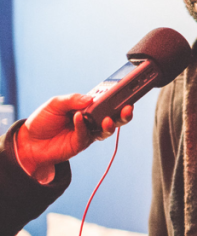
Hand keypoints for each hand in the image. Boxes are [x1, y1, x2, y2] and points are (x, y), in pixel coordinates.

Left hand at [15, 94, 132, 182]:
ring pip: (107, 129)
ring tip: (108, 119)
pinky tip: (78, 119)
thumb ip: (72, 99)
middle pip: (114, 117)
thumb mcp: (55, 103)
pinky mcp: (81, 143)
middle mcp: (91, 120)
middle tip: (128, 108)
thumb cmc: (43, 121)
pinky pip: (86, 134)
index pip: (106, 102)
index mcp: (88, 108)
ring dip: (111, 124)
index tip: (125, 92)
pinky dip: (83, 126)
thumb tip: (90, 98)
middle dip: (123, 113)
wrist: (29, 141)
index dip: (116, 98)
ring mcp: (88, 132)